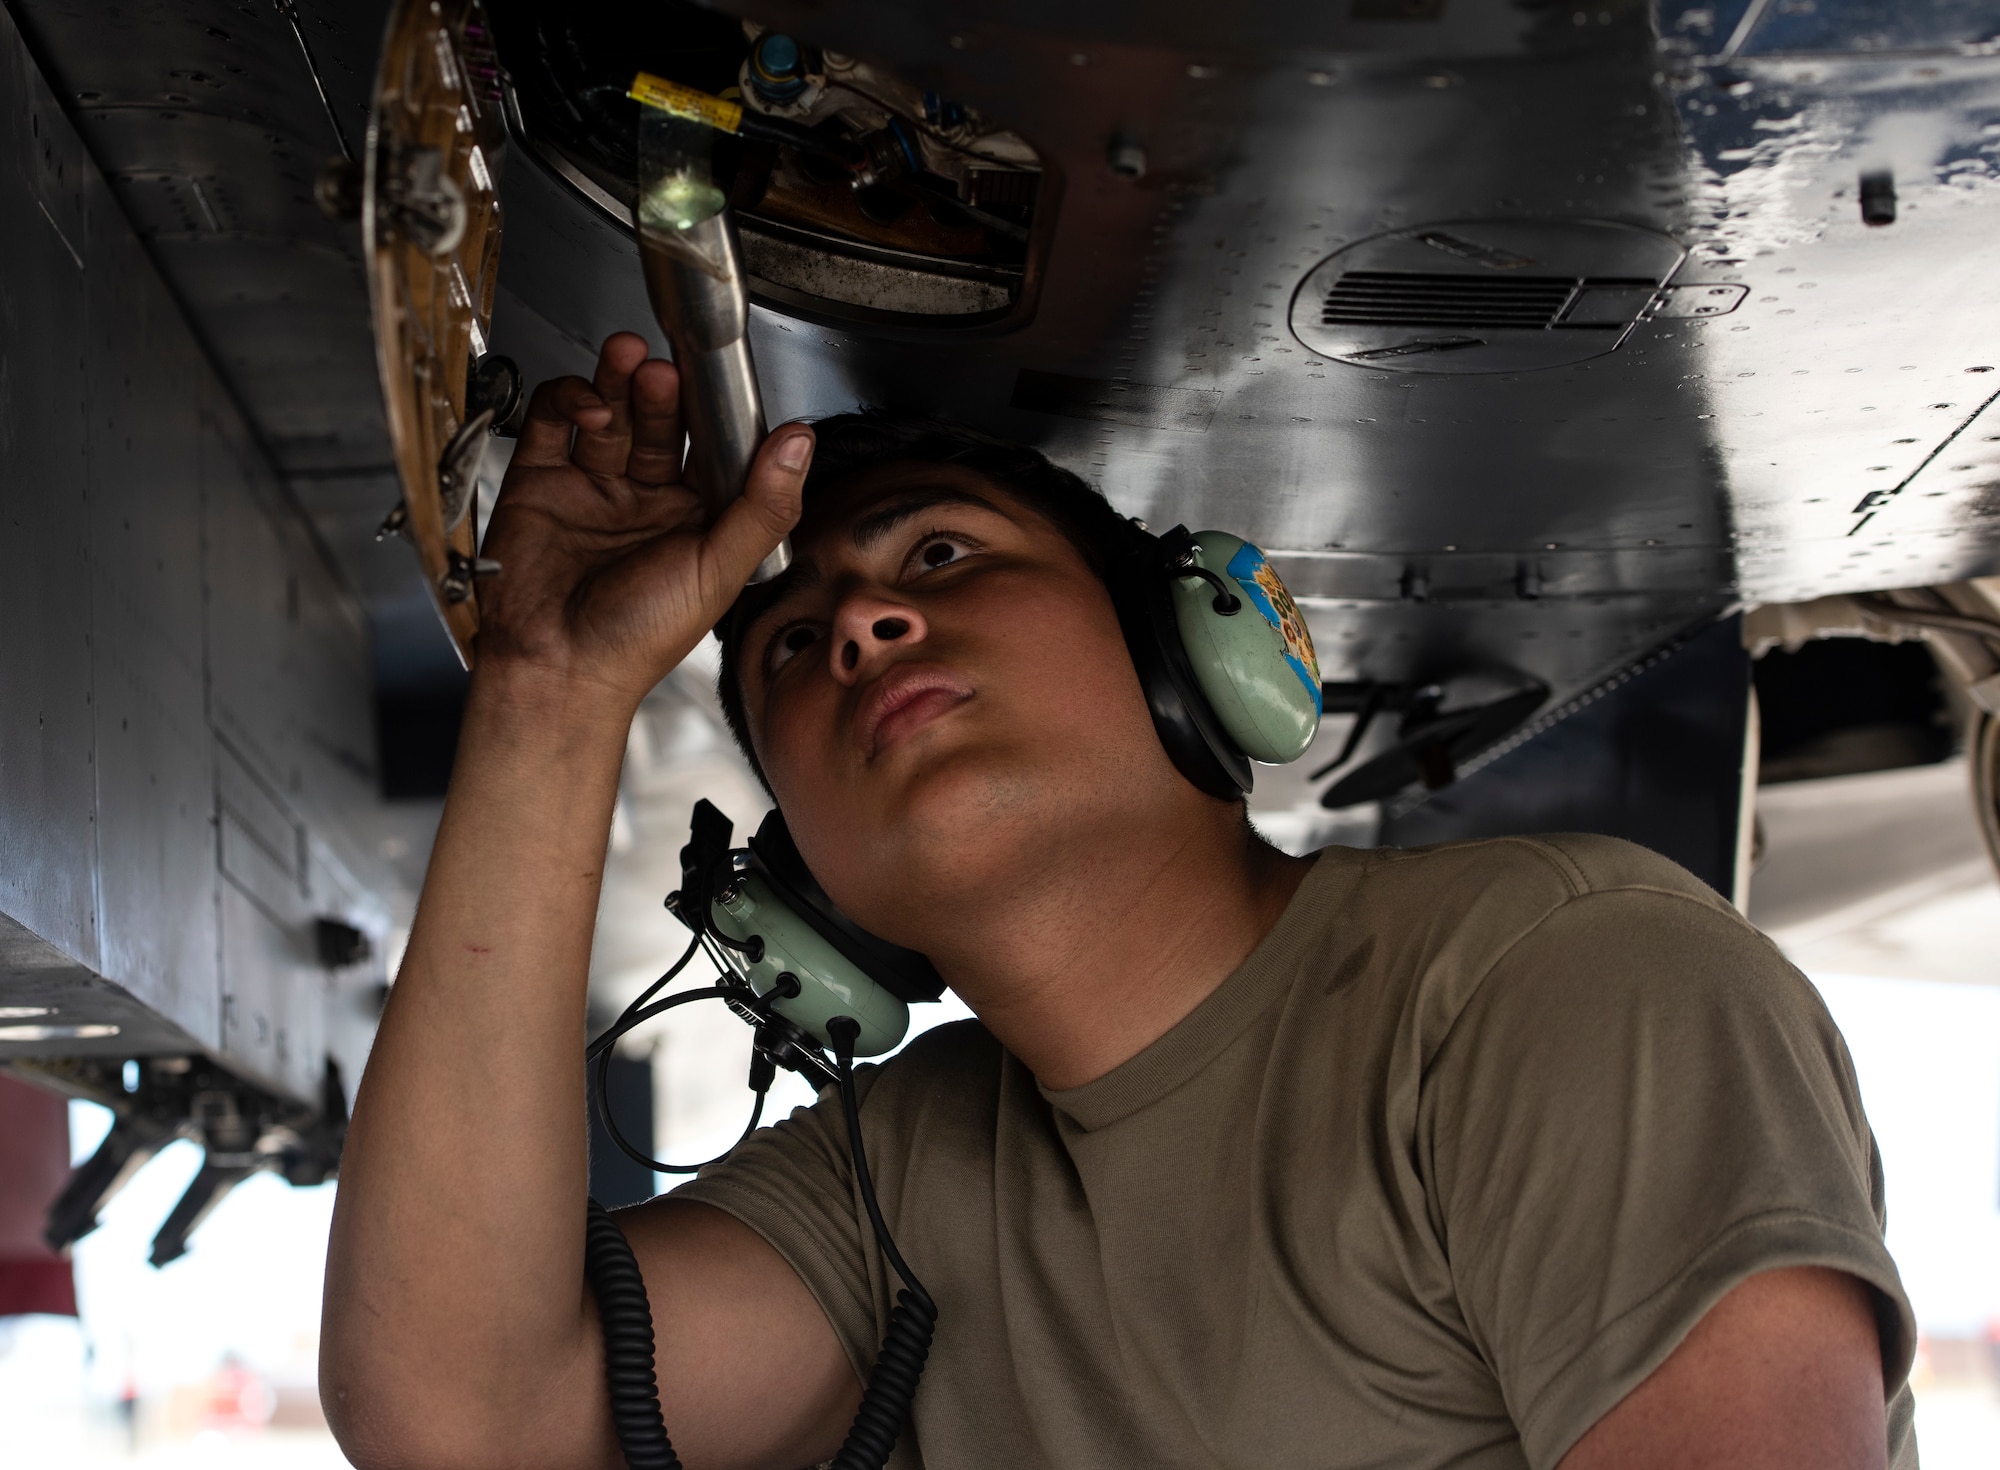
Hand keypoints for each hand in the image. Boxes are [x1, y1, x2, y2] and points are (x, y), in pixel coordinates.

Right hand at [472, 332, 809, 709]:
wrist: (555, 667)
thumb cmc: (638, 639)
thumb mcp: (720, 572)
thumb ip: (763, 506)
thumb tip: (799, 444)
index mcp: (697, 520)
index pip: (713, 446)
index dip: (715, 412)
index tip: (720, 381)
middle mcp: (646, 499)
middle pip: (660, 420)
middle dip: (665, 389)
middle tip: (666, 371)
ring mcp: (592, 487)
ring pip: (611, 410)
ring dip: (621, 379)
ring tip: (629, 359)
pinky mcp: (541, 480)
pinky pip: (554, 421)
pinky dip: (569, 400)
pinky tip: (590, 407)